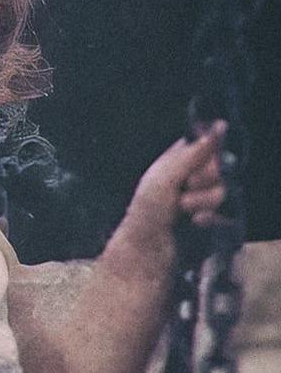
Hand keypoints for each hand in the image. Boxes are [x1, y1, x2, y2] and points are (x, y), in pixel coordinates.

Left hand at [128, 119, 228, 238]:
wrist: (147, 254)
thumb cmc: (147, 212)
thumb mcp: (164, 177)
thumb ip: (193, 153)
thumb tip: (220, 125)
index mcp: (179, 161)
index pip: (207, 144)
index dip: (207, 151)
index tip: (196, 160)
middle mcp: (195, 178)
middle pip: (222, 166)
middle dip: (204, 178)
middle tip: (185, 189)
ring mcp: (208, 202)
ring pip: (227, 191)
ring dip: (205, 200)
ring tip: (184, 210)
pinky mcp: (218, 225)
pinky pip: (231, 215)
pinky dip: (215, 218)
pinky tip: (197, 222)